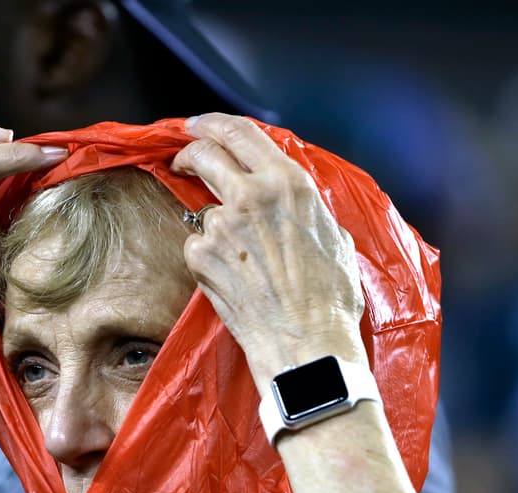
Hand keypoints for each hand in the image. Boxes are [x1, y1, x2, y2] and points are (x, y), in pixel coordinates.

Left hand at [171, 113, 366, 388]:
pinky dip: (208, 260)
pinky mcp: (201, 256)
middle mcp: (252, 195)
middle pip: (204, 154)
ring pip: (204, 211)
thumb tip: (289, 200)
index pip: (240, 132)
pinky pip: (197, 248)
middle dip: (189, 153)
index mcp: (289, 183)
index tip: (198, 126)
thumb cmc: (329, 297)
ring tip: (242, 261)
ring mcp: (222, 225)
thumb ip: (303, 207)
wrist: (306, 343)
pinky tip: (234, 281)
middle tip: (184, 160)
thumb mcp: (333, 235)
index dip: (212, 124)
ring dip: (214, 227)